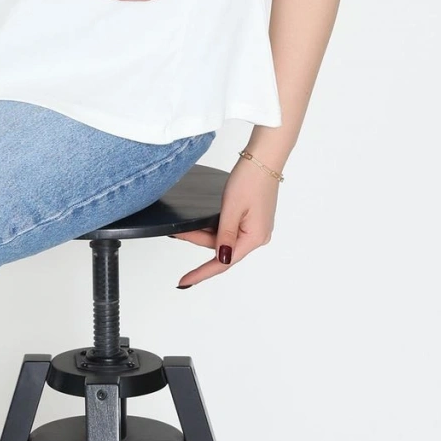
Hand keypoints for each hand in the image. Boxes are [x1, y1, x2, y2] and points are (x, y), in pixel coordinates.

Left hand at [170, 157, 279, 287]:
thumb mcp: (231, 208)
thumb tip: (223, 259)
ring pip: (224, 238)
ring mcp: (256, 228)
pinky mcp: (252, 219)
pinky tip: (201, 222)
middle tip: (175, 233)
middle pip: (221, 248)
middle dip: (197, 241)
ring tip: (183, 227)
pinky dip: (214, 227)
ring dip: (204, 233)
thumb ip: (224, 235)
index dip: (201, 273)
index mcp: (254, 237)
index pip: (223, 263)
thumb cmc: (251, 179)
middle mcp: (257, 236)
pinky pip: (230, 230)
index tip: (184, 282)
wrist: (264, 158)